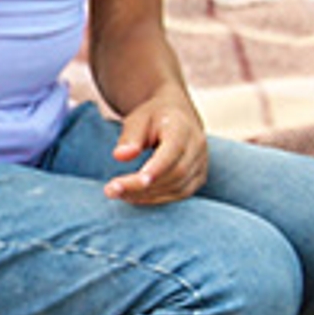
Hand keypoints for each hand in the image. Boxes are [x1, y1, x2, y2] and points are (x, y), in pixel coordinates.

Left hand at [104, 89, 208, 203]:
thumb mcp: (137, 119)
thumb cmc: (153, 117)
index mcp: (183, 128)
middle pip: (175, 173)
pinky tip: (136, 197)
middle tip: (112, 190)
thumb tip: (120, 156)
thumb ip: (130, 137)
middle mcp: (197, 146)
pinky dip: (158, 198)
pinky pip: (181, 194)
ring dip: (148, 195)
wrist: (176, 115)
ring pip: (178, 188)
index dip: (155, 169)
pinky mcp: (199, 177)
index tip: (133, 181)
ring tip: (119, 194)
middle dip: (143, 187)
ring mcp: (201, 163)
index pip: (173, 151)